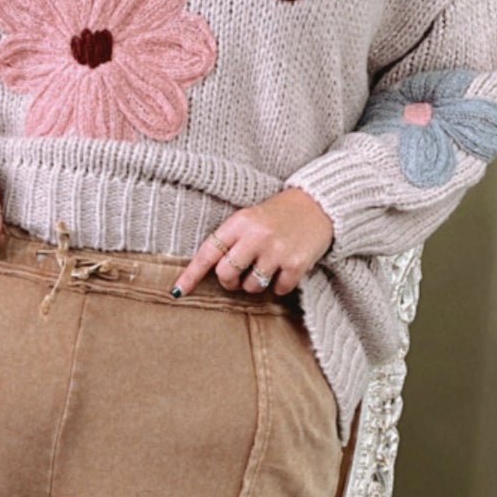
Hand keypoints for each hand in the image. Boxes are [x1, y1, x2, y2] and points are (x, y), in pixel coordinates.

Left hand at [171, 188, 334, 297]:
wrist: (319, 204)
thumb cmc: (278, 216)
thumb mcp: (251, 218)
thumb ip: (231, 241)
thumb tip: (213, 274)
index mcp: (239, 222)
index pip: (208, 253)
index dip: (190, 275)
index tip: (177, 292)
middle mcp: (256, 236)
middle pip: (226, 275)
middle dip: (230, 281)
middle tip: (240, 275)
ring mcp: (276, 250)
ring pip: (251, 287)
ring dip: (256, 284)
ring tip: (267, 267)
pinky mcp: (296, 264)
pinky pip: (277, 290)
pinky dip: (280, 285)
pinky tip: (285, 269)